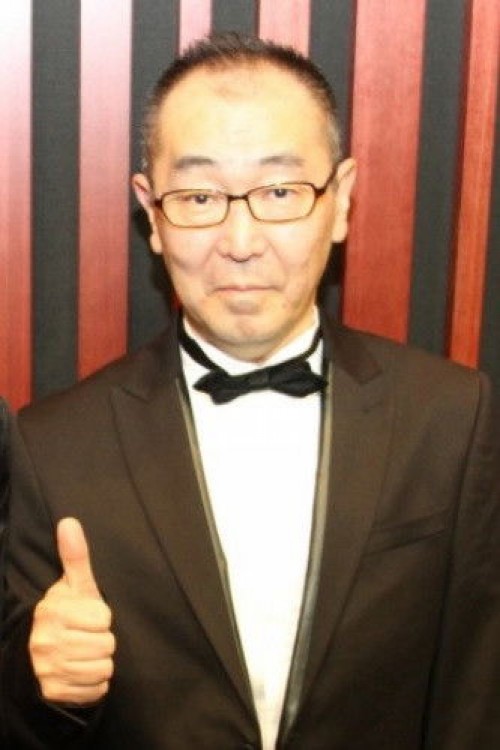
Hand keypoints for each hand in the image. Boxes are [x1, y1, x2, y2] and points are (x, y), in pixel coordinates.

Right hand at [29, 518, 114, 704]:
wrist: (45, 653)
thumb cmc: (70, 613)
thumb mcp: (76, 585)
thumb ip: (76, 556)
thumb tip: (69, 521)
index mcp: (52, 611)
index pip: (103, 617)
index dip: (102, 617)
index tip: (89, 616)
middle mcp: (45, 640)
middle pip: (106, 644)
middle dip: (103, 641)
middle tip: (88, 636)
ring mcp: (47, 668)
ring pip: (103, 667)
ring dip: (101, 662)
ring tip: (86, 653)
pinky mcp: (54, 691)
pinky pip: (96, 689)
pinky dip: (94, 683)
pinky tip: (83, 671)